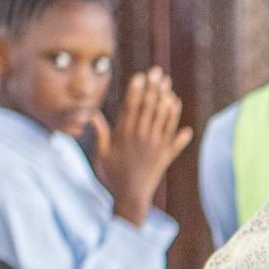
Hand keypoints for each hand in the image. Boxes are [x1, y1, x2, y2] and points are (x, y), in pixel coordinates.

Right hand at [95, 68, 193, 224]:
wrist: (131, 197)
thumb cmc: (113, 175)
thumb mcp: (102, 154)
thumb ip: (100, 133)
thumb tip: (92, 114)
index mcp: (123, 136)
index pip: (130, 108)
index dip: (135, 91)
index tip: (139, 76)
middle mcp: (140, 138)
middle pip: (147, 108)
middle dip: (152, 88)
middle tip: (156, 72)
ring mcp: (154, 145)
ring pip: (161, 117)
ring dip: (165, 98)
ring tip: (167, 83)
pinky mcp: (165, 154)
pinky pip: (173, 133)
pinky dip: (175, 119)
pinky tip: (176, 104)